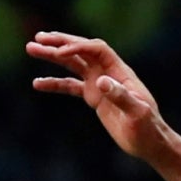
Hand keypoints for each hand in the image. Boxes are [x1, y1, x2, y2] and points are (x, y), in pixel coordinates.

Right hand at [26, 31, 180, 180]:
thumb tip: (101, 81)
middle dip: (60, 43)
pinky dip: (54, 84)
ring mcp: (99, 83)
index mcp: (119, 71)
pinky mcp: (93, 97)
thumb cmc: (147, 127)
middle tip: (38, 38)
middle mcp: (107, 72)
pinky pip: (70, 86)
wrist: (149, 141)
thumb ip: (120, 96)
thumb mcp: (137, 113)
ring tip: (31, 49)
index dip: (79, 47)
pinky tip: (37, 84)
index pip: (97, 50)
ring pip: (72, 64)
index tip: (61, 53)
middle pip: (81, 50)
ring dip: (52, 56)